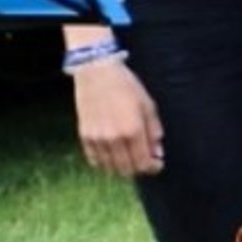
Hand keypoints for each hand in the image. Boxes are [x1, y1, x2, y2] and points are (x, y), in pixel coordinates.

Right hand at [70, 56, 164, 177]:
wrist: (96, 72)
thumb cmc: (126, 86)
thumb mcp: (148, 106)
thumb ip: (154, 132)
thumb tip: (157, 153)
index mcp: (133, 131)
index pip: (143, 164)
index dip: (153, 167)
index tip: (157, 163)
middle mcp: (113, 139)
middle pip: (127, 170)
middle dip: (139, 168)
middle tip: (144, 159)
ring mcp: (96, 139)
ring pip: (110, 168)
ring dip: (122, 167)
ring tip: (129, 156)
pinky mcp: (84, 136)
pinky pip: (94, 160)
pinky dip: (105, 162)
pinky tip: (112, 154)